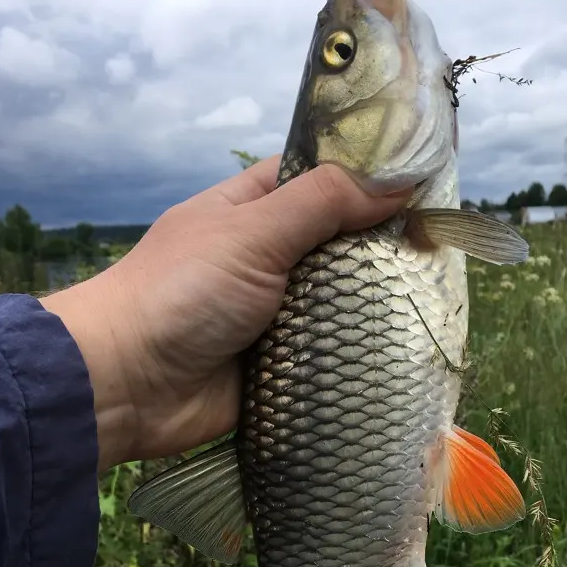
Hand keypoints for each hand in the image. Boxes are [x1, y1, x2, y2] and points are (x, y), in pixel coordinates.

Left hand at [42, 156, 411, 470]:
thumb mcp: (253, 233)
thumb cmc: (182, 292)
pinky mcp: (278, 367)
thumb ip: (322, 204)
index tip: (420, 184)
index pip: (314, 180)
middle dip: (377, 251)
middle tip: (438, 250)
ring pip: (335, 304)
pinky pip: (326, 356)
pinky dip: (353, 356)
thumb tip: (397, 182)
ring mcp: (271, 316)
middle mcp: (263, 260)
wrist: (128, 386)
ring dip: (371, 308)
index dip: (361, 179)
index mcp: (249, 212)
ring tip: (433, 301)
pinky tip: (402, 351)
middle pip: (333, 247)